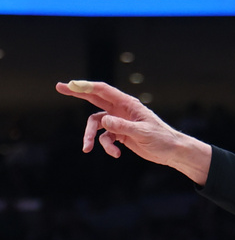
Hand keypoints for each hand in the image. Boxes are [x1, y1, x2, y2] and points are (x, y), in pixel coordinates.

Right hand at [55, 80, 211, 184]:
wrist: (171, 152)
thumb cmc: (161, 138)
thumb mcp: (142, 132)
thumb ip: (123, 126)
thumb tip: (104, 121)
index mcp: (128, 104)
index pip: (104, 91)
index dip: (86, 87)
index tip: (71, 85)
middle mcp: (121, 110)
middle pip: (95, 99)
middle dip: (77, 94)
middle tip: (59, 87)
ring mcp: (120, 122)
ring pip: (97, 124)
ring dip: (91, 136)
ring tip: (87, 148)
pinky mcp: (120, 134)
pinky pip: (105, 138)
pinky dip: (107, 147)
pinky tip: (116, 154)